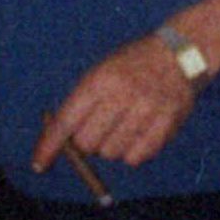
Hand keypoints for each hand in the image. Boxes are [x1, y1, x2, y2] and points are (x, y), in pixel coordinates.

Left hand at [33, 35, 197, 174]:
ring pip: (112, 153)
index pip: (66, 121)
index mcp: (99, 80)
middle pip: (87, 143)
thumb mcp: (102, 72)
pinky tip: (140, 132)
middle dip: (87, 144)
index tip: (39, 165)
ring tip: (124, 126)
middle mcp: (121, 95)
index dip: (50, 146)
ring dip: (112, 148)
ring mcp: (146, 110)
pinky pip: (136, 158)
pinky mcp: (167, 125)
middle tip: (99, 129)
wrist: (181, 55)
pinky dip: (133, 152)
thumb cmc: (132, 67)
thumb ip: (81, 105)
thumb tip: (59, 142)